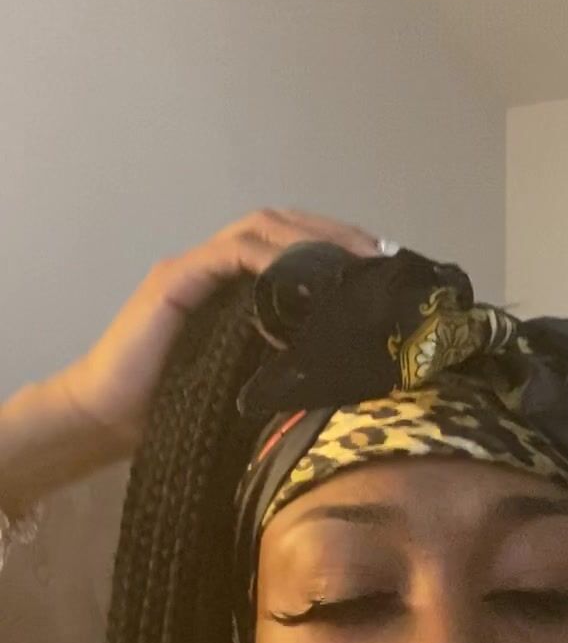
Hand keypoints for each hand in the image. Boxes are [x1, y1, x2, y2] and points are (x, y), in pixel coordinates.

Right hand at [57, 208, 382, 455]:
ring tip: (351, 260)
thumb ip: (286, 355)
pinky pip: (228, 254)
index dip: (340, 245)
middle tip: (379, 257)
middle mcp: (217, 264)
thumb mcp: (251, 378)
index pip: (295, 243)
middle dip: (336, 234)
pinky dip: (267, 256)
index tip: (383, 268)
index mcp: (238, 283)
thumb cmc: (177, 406)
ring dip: (310, 238)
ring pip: (260, 228)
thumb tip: (348, 359)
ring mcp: (194, 267)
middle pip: (284, 224)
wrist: (109, 418)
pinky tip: (300, 272)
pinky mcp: (174, 280)